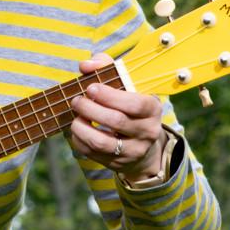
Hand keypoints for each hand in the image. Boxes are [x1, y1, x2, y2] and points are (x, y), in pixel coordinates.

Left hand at [68, 53, 167, 181]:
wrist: (140, 140)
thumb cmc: (126, 103)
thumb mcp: (124, 82)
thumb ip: (105, 66)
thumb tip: (86, 65)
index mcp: (152, 109)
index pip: (135, 105)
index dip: (110, 96)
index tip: (91, 88)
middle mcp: (147, 132)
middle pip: (116, 121)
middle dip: (90, 109)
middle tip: (77, 100)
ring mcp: (134, 151)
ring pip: (102, 142)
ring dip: (81, 127)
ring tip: (76, 116)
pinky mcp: (118, 164)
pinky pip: (92, 153)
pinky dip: (79, 140)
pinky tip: (78, 129)